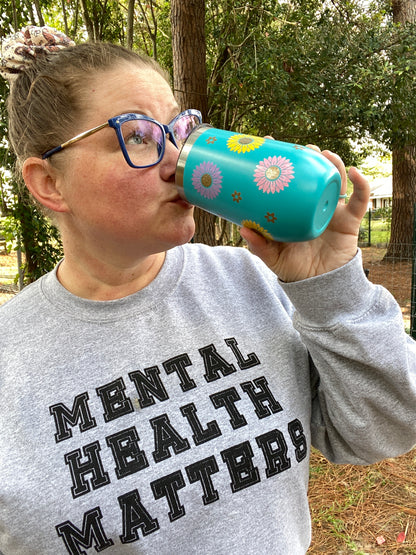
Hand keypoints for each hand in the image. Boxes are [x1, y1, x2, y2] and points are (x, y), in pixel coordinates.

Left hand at [239, 148, 369, 281]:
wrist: (318, 285)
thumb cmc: (293, 267)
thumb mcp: (272, 256)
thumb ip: (259, 245)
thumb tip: (242, 227)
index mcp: (296, 207)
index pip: (290, 178)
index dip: (284, 159)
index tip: (270, 141)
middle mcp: (314, 203)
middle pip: (315, 173)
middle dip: (311, 156)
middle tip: (302, 149)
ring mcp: (333, 209)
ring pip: (337, 179)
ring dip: (333, 163)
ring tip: (324, 154)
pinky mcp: (350, 219)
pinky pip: (360, 199)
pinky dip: (361, 184)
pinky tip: (354, 172)